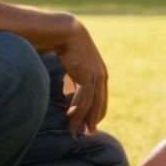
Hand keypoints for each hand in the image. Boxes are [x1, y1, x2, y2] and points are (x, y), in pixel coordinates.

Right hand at [57, 19, 107, 135]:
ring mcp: (95, 76)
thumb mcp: (73, 67)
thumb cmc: (66, 47)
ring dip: (82, 118)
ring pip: (91, 104)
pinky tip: (69, 116)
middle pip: (99, 105)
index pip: (100, 100)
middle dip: (91, 121)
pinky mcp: (87, 75)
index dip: (95, 114)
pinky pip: (84, 97)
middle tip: (85, 135)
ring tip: (75, 131)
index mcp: (100, 75)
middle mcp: (101, 77)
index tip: (88, 126)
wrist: (65, 31)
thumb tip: (67, 94)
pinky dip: (77, 108)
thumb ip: (74, 81)